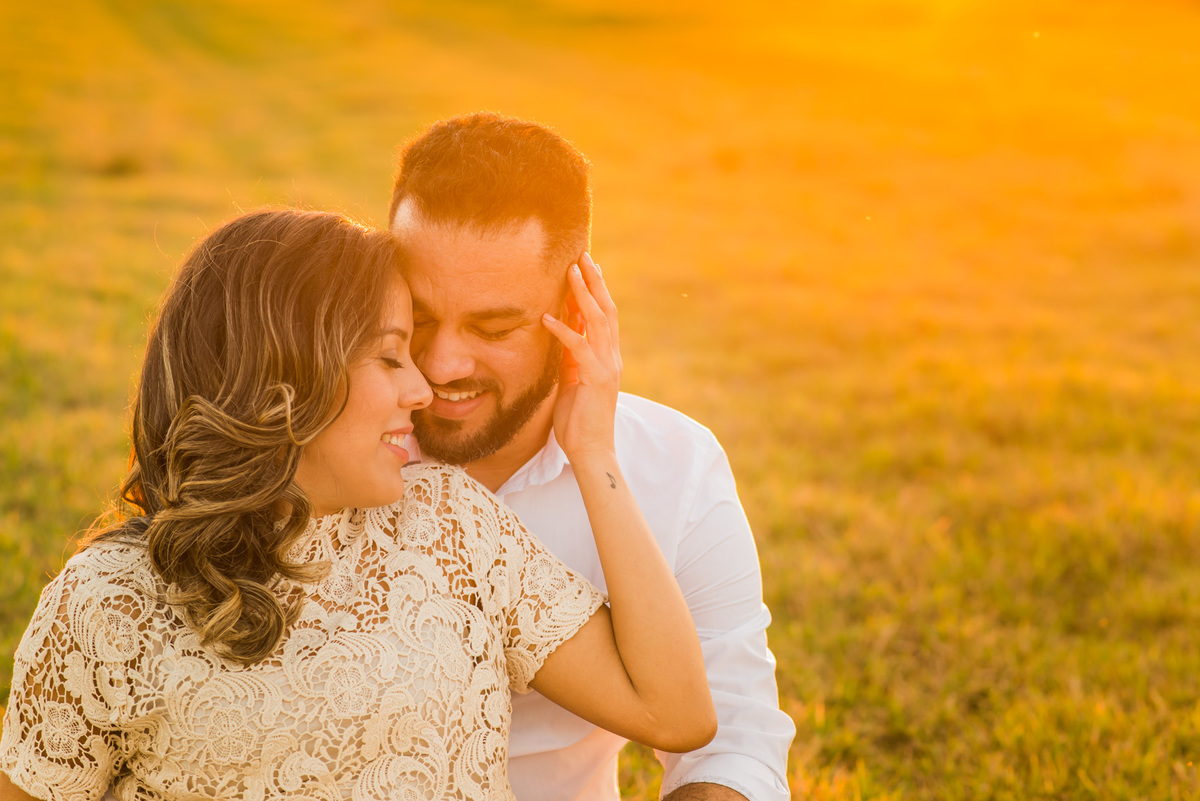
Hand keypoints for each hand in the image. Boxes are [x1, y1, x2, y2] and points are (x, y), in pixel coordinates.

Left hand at [541, 252, 621, 462]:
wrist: (591, 451)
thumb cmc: (578, 421)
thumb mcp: (571, 382)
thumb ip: (570, 358)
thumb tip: (560, 334)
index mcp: (607, 358)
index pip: (603, 316)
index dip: (595, 290)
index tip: (585, 267)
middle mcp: (612, 358)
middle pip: (605, 310)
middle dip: (594, 282)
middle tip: (582, 256)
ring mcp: (607, 367)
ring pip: (598, 321)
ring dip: (583, 294)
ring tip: (571, 271)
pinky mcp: (597, 379)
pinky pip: (579, 348)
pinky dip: (563, 331)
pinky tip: (547, 318)